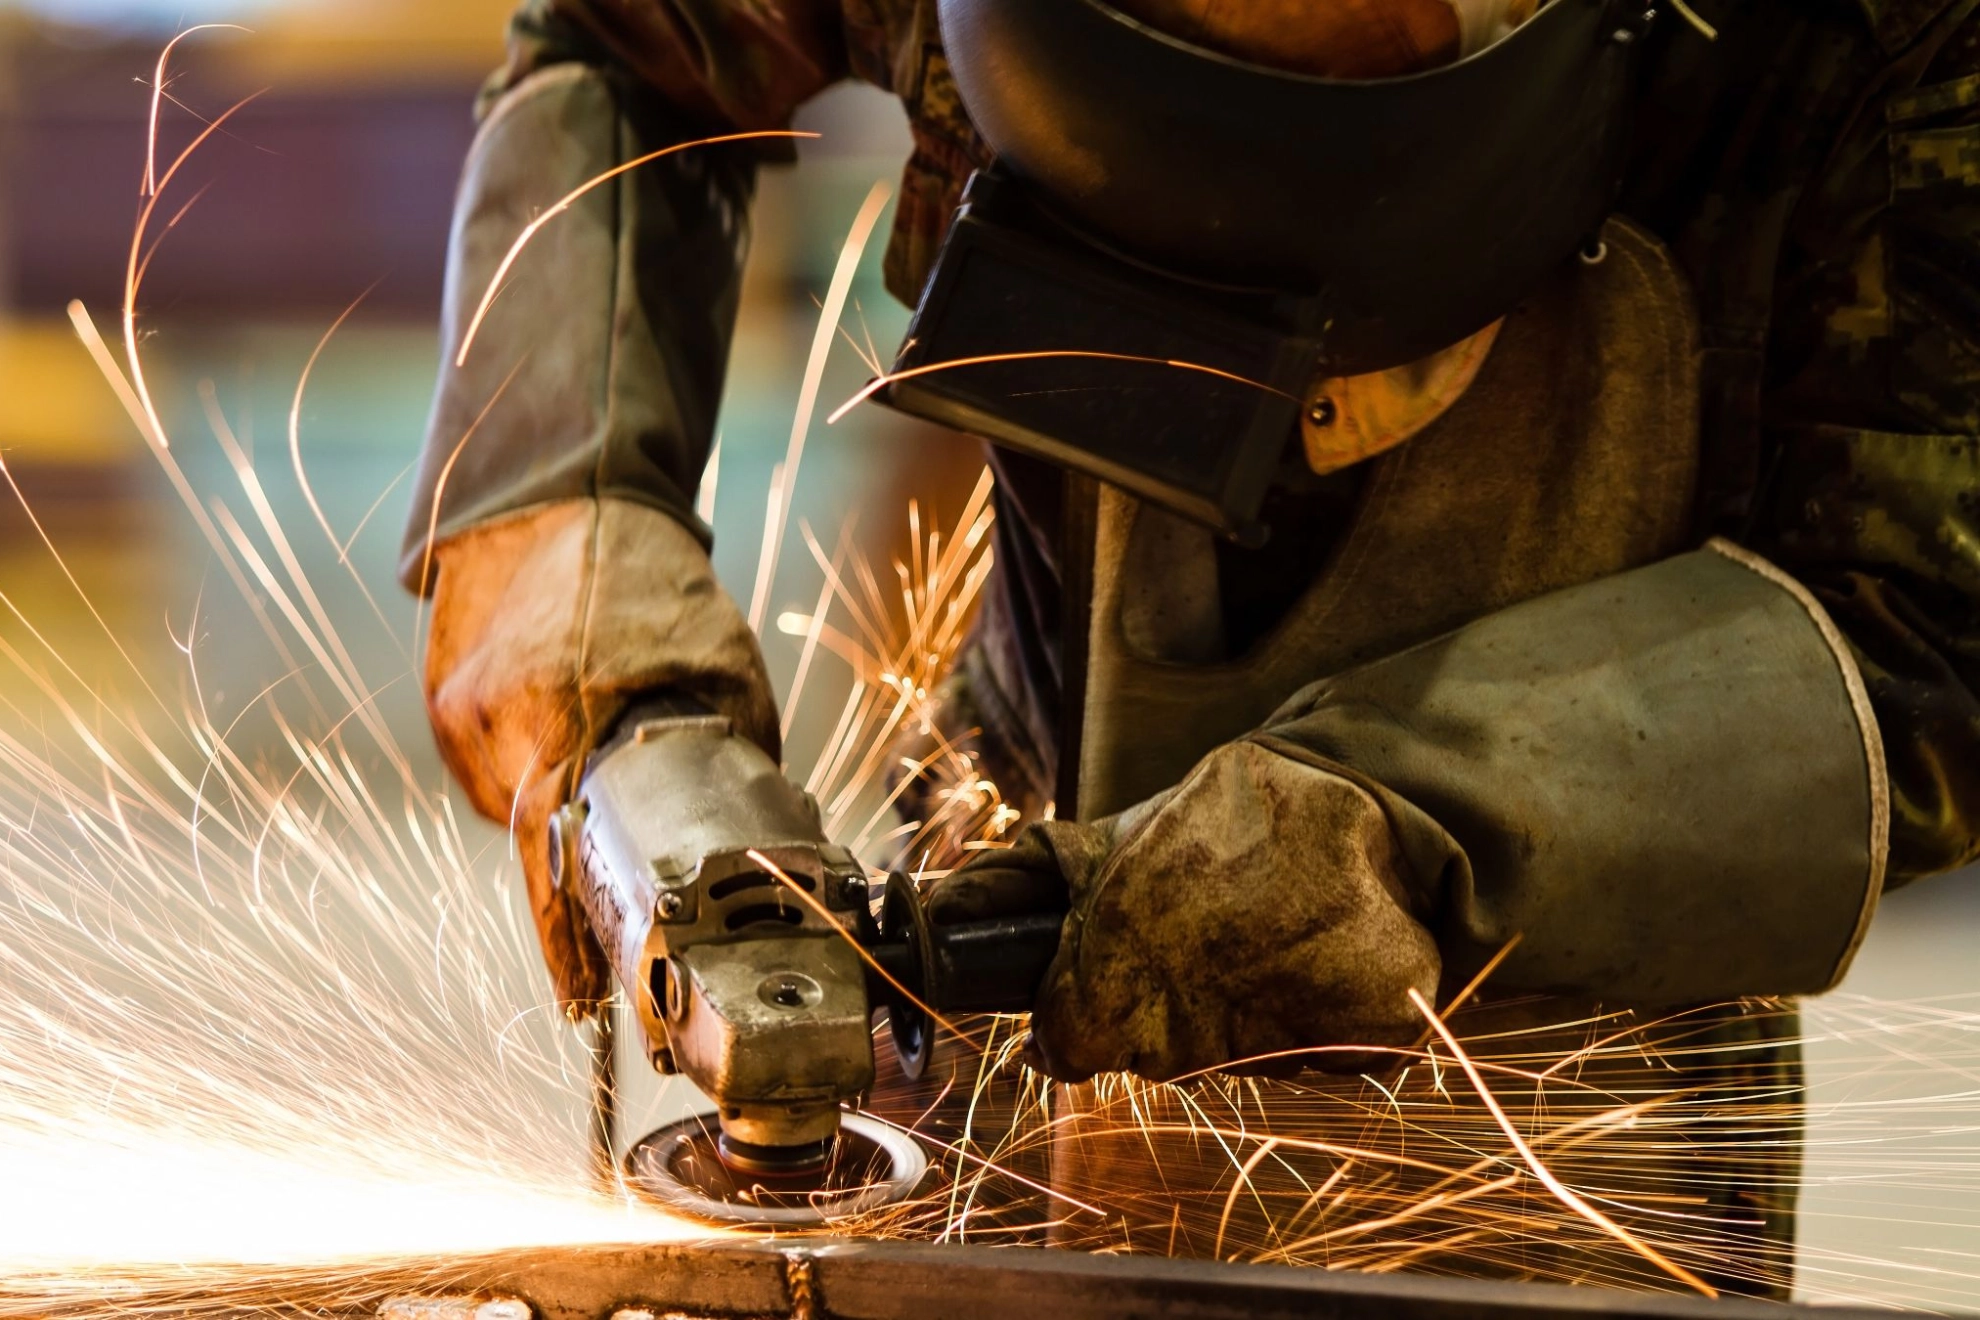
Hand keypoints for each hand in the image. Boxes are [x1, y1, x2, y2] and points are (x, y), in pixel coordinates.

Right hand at [422, 497, 778, 1014]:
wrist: (557, 495)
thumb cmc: (649, 581)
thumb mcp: (722, 665)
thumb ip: (729, 753)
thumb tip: (754, 842)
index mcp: (567, 716)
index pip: (554, 866)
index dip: (566, 945)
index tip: (585, 1000)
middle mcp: (498, 723)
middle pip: (537, 847)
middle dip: (576, 873)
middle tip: (616, 885)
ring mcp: (459, 713)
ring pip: (516, 811)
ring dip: (557, 808)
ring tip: (598, 747)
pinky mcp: (443, 702)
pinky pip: (492, 771)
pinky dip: (528, 767)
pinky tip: (560, 721)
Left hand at [935, 739, 1439, 1082]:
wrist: (1379, 794)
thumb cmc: (1236, 813)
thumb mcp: (1121, 838)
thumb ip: (1034, 880)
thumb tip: (940, 906)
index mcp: (1107, 988)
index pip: (1063, 1046)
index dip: (1079, 1007)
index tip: (1107, 970)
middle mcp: (1181, 1036)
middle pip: (1146, 1053)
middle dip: (1162, 1002)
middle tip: (1207, 928)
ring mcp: (1271, 1047)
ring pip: (1223, 1059)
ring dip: (1237, 1011)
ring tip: (1266, 932)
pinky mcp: (1361, 1044)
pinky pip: (1311, 1058)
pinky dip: (1314, 1019)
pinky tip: (1316, 955)